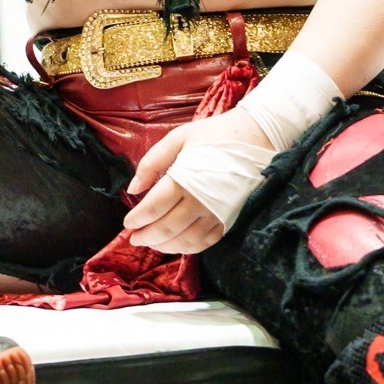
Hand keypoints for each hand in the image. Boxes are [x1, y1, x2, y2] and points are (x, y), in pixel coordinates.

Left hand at [123, 109, 273, 254]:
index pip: (154, 207)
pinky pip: (205, 243)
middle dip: (146, 236)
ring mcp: (217, 214)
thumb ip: (152, 162)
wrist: (256, 137)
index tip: (127, 223)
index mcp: (184, 179)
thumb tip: (133, 189)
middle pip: (167, 228)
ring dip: (164, 246)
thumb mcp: (179, 137)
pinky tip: (175, 245)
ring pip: (185, 241)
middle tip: (133, 238)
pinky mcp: (229, 220)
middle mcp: (200, 201)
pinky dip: (187, 248)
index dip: (137, 218)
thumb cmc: (214, 135)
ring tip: (150, 243)